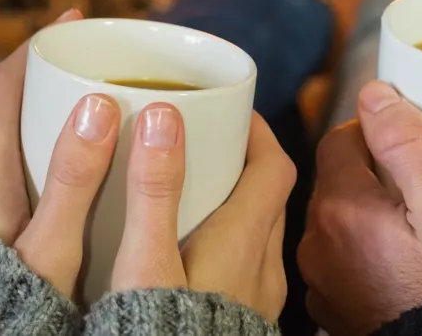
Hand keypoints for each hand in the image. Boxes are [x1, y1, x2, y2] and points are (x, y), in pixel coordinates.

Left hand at [0, 8, 120, 295]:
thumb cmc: (11, 313)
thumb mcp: (53, 250)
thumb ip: (75, 180)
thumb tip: (96, 104)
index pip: (0, 88)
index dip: (36, 47)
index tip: (73, 18)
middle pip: (1, 114)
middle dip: (46, 85)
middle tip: (94, 72)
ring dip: (37, 126)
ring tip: (87, 124)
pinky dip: (28, 162)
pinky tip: (61, 180)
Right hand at [110, 105, 295, 321]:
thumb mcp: (147, 261)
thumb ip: (154, 189)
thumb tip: (164, 115)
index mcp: (246, 239)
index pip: (274, 164)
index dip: (255, 130)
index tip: (226, 107)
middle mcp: (261, 267)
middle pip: (267, 196)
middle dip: (240, 162)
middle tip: (200, 140)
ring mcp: (255, 300)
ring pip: (255, 234)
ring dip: (231, 205)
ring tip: (186, 191)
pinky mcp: (239, 324)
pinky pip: (242, 268)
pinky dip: (223, 244)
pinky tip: (185, 253)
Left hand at [298, 81, 421, 335]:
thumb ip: (406, 142)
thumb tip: (374, 94)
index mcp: (340, 208)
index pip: (341, 138)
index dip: (381, 132)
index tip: (416, 147)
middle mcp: (318, 244)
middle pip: (339, 179)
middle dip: (377, 174)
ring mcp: (324, 281)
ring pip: (342, 219)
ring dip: (372, 213)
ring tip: (420, 229)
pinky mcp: (337, 309)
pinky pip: (346, 259)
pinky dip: (369, 252)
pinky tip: (406, 263)